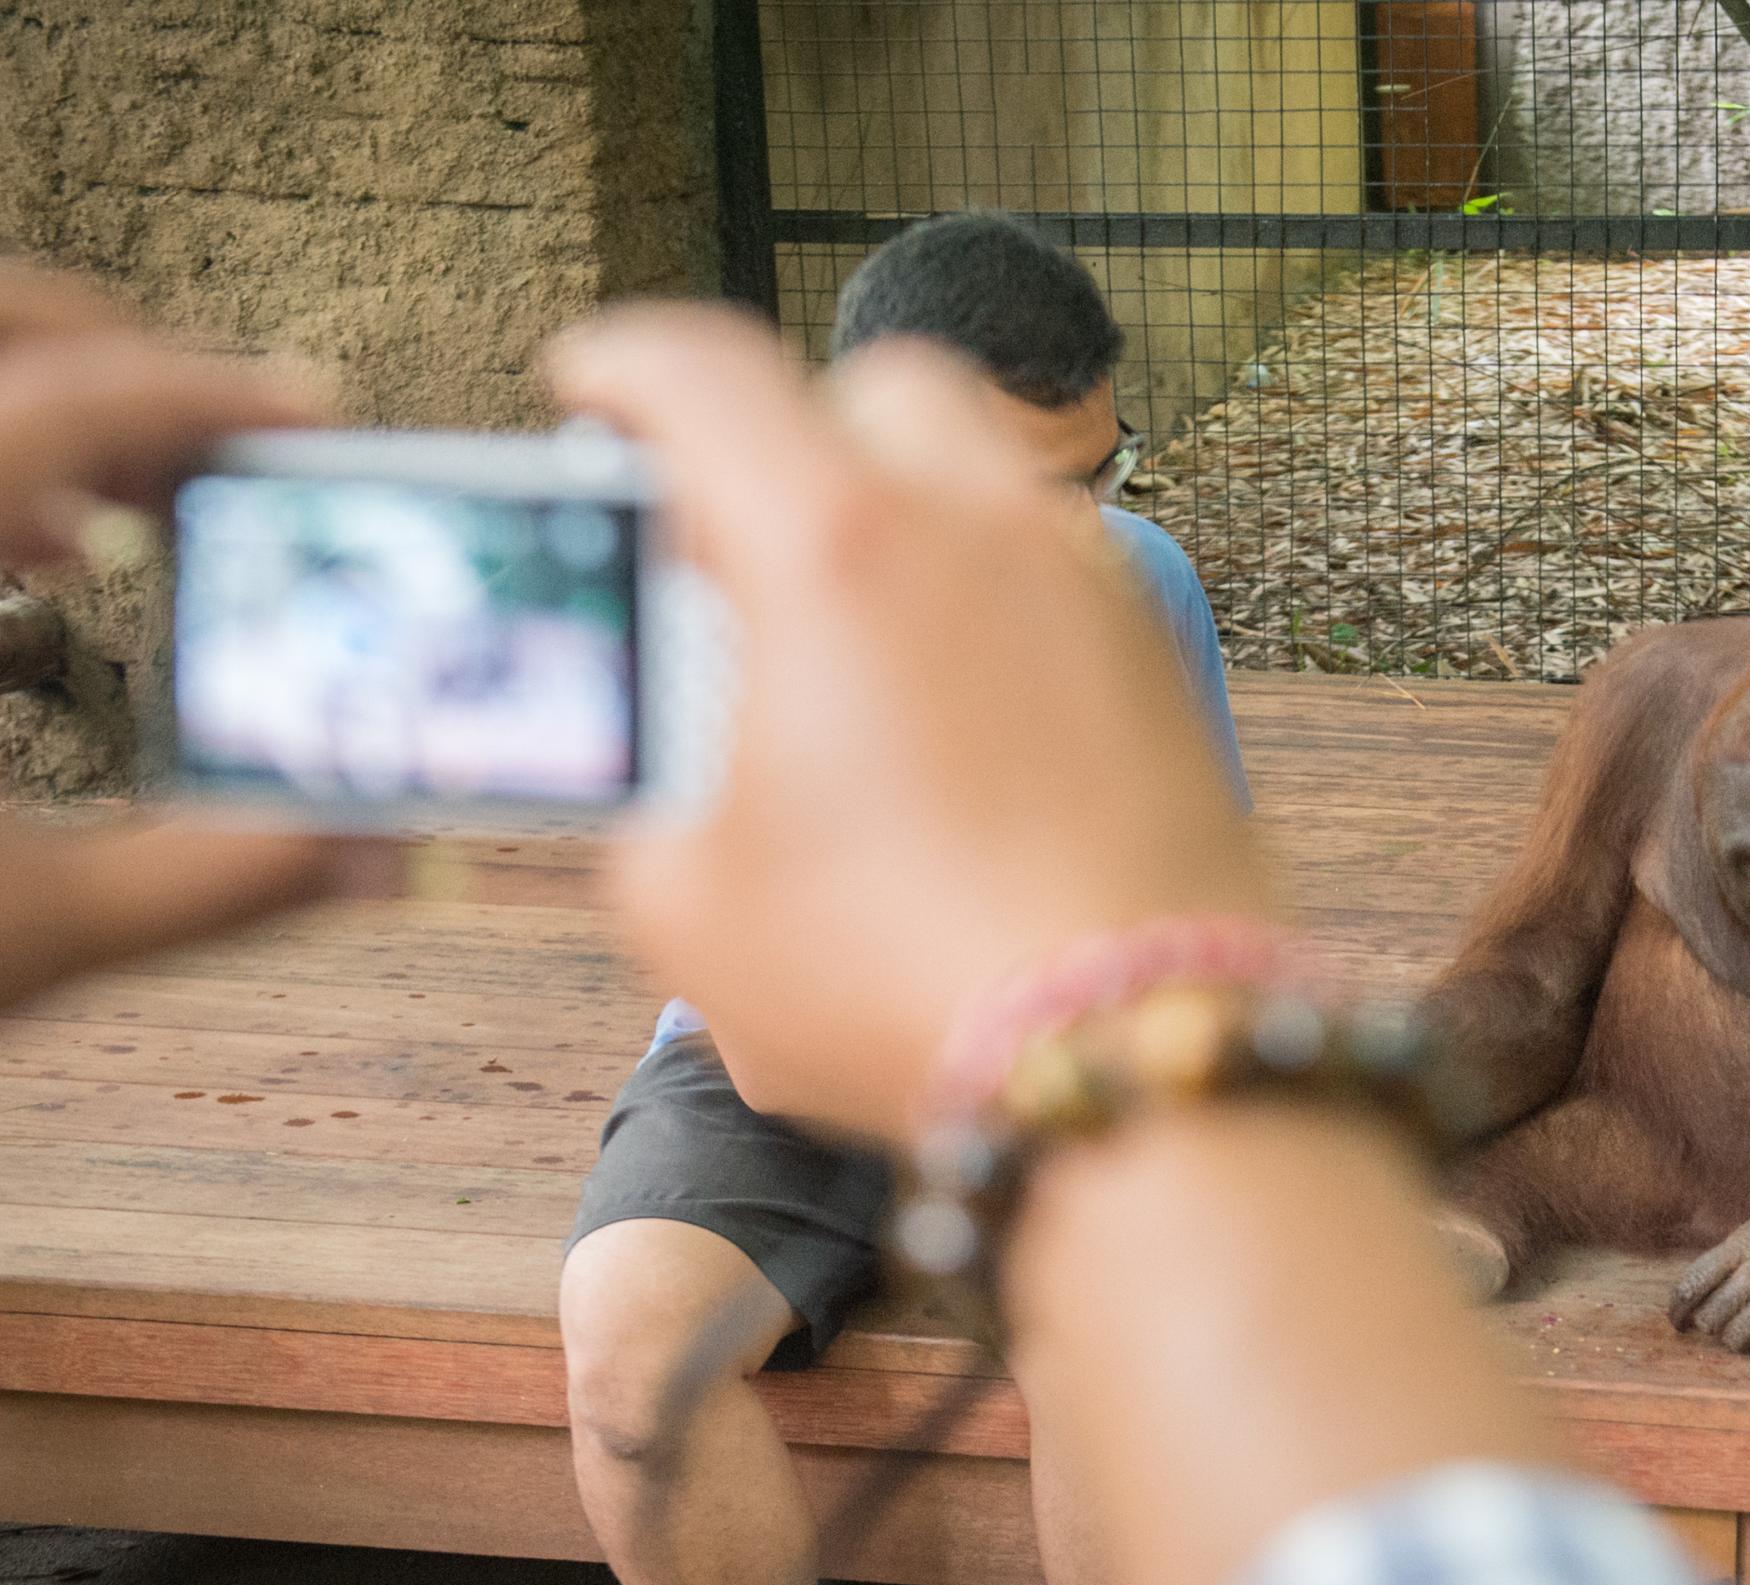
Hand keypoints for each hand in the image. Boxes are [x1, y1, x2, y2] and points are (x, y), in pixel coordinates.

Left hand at [0, 257, 362, 1035]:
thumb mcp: (33, 927)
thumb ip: (219, 879)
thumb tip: (376, 850)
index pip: (53, 398)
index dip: (198, 390)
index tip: (302, 417)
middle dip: (108, 345)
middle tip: (221, 433)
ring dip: (30, 391)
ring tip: (133, 495)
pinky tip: (36, 547)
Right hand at [552, 306, 1270, 1138]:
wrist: (1132, 1054)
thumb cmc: (894, 980)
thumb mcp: (685, 902)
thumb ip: (650, 788)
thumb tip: (675, 756)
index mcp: (832, 546)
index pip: (704, 376)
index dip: (624, 365)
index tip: (591, 386)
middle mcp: (977, 528)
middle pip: (877, 393)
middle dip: (793, 432)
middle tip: (733, 526)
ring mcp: (1088, 586)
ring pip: (985, 483)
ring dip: (904, 518)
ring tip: (846, 631)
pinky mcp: (1159, 664)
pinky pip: (1054, 580)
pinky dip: (987, 603)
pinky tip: (951, 712)